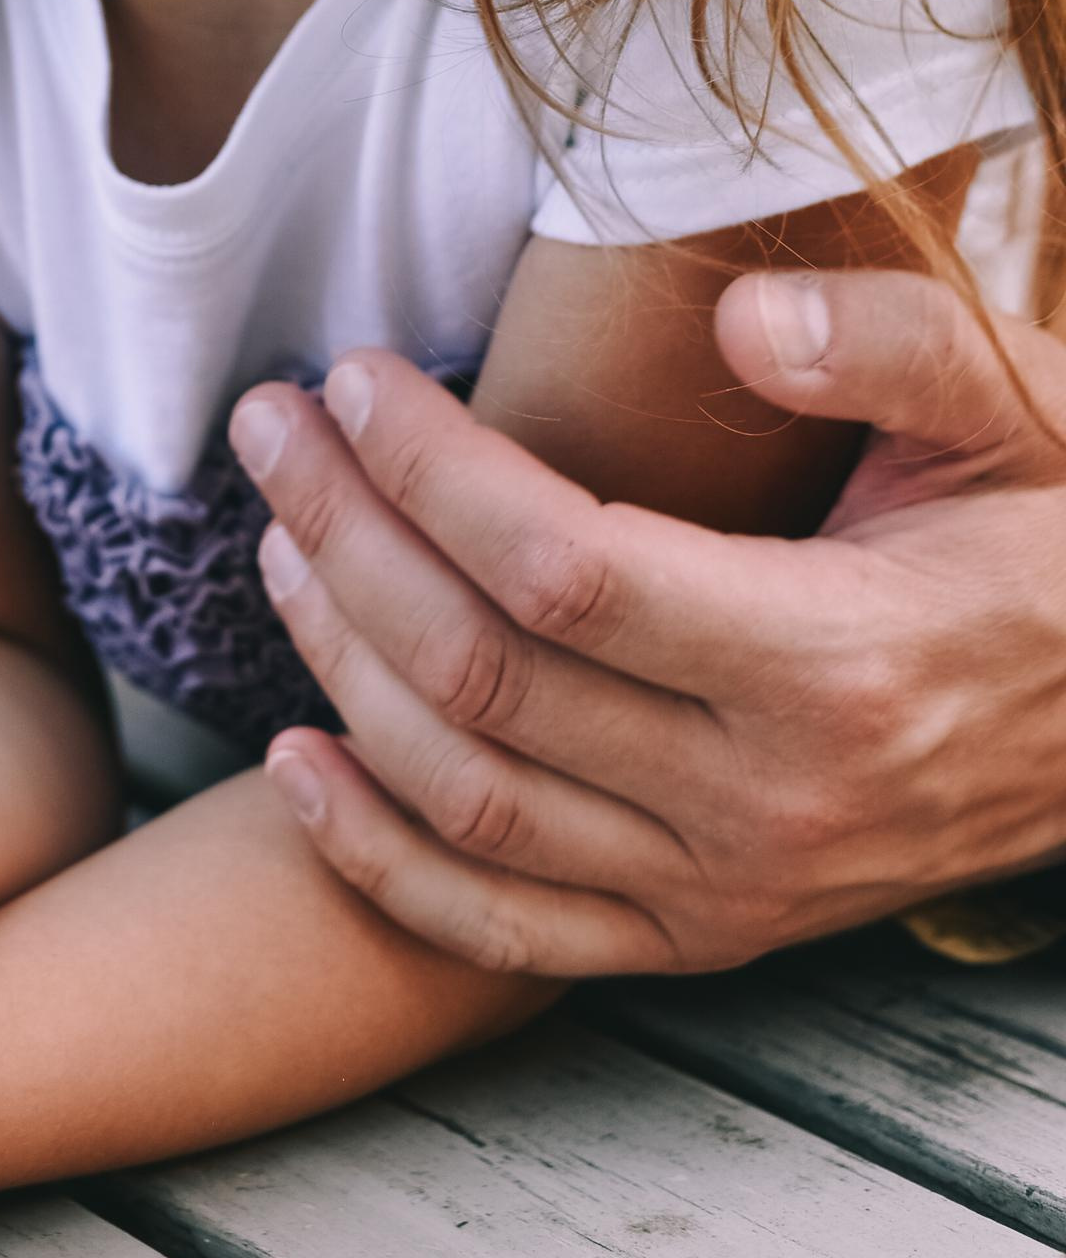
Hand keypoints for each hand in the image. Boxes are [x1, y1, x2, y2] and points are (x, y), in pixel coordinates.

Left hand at [230, 269, 1065, 974]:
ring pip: (469, 796)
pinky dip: (380, 863)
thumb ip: (889, 341)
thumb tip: (741, 320)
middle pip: (484, 675)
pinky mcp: (705, 938)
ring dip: (338, 663)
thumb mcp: (1026, 401)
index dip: (429, 468)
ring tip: (276, 532)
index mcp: (836, 660)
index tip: (354, 373)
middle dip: (344, 534)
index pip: (561, 567)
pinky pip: (507, 934)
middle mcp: (771, 803)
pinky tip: (292, 765)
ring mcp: (732, 891)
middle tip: (270, 421)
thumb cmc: (1059, 526)